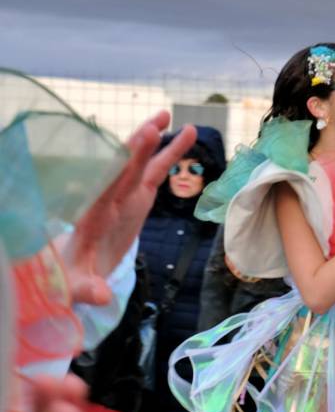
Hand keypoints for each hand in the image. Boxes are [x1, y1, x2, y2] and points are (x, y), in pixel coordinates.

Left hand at [62, 113, 195, 305]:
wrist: (77, 271)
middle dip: (137, 147)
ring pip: (140, 164)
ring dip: (153, 141)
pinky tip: (184, 135)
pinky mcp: (136, 199)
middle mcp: (107, 199)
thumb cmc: (73, 277)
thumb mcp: (77, 287)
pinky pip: (154, 173)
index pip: (106, 188)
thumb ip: (87, 289)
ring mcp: (123, 196)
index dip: (119, 168)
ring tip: (168, 116)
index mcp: (92, 216)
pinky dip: (167, 155)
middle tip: (154, 124)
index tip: (130, 153)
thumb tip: (101, 296)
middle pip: (122, 168)